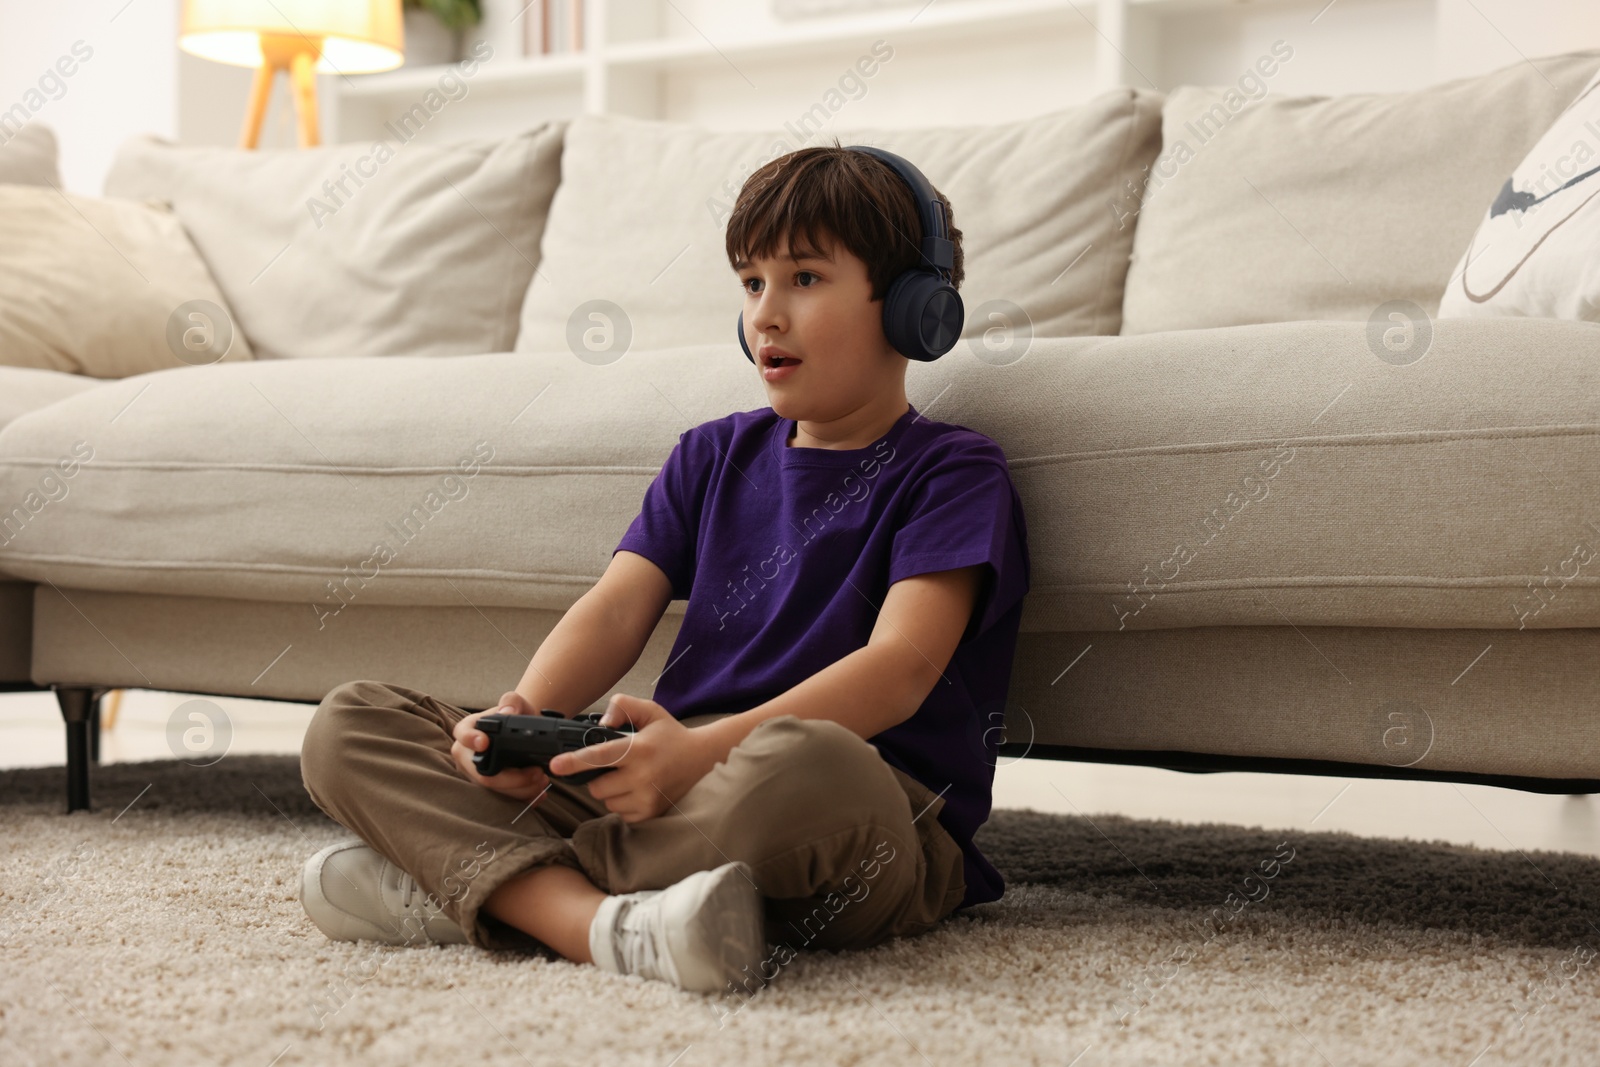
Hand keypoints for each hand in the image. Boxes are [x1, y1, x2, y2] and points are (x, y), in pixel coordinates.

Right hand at [450, 690, 551, 802]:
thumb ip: (512, 702)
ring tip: (542, 780)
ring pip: (495, 791)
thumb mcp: (516, 704)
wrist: (521, 732)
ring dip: (521, 789)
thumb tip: (508, 712)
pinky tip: (539, 793)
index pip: (462, 734)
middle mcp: (467, 755)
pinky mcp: (488, 788)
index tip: (484, 742)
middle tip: (537, 772)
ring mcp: (475, 774)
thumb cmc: (514, 716)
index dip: (471, 739)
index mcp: (467, 729)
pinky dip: (523, 798)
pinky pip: (503, 799)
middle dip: (512, 778)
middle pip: (483, 774)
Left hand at [550, 694, 720, 823]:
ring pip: (606, 801)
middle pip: (596, 786)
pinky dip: (623, 803)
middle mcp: (642, 777)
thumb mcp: (650, 711)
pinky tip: (638, 789)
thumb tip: (601, 723)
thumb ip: (623, 706)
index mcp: (639, 749)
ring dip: (611, 791)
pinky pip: (620, 813)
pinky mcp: (650, 814)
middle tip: (616, 765)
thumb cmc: (670, 735)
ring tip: (630, 777)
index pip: (600, 756)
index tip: (555, 765)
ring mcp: (647, 799)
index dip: (574, 761)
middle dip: (598, 777)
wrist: (703, 760)